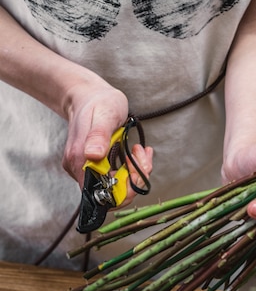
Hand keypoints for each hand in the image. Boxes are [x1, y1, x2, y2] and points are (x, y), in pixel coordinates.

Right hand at [61, 79, 153, 205]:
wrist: (90, 95)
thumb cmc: (99, 103)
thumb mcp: (105, 115)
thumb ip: (99, 136)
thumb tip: (93, 155)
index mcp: (80, 161)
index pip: (103, 195)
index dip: (125, 188)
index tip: (136, 166)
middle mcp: (79, 168)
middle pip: (111, 193)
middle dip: (134, 178)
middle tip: (141, 155)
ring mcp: (86, 167)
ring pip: (116, 185)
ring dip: (134, 171)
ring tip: (139, 150)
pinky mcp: (94, 164)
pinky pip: (116, 175)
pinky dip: (130, 167)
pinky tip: (136, 151)